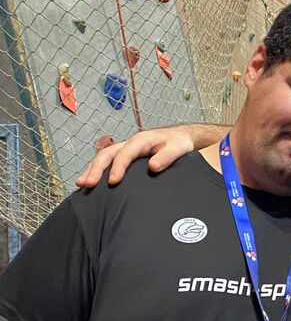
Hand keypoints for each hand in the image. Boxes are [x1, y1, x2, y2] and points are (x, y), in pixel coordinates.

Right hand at [76, 127, 195, 187]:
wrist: (180, 137)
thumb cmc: (178, 143)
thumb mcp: (177, 148)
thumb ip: (166, 157)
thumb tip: (153, 167)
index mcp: (141, 140)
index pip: (125, 154)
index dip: (118, 167)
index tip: (113, 182)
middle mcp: (130, 143)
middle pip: (107, 154)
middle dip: (96, 168)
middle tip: (87, 183)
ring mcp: (125, 149)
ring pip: (104, 157)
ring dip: (91, 169)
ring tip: (81, 184)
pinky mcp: (125, 156)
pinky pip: (108, 161)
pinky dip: (97, 170)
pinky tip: (90, 181)